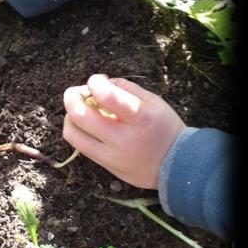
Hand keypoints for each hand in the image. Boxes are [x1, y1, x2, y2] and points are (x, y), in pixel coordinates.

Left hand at [63, 74, 185, 188]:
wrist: (178, 167)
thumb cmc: (165, 129)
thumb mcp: (155, 102)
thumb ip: (127, 88)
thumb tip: (102, 82)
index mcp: (140, 118)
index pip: (108, 96)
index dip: (95, 83)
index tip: (97, 80)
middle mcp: (123, 139)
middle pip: (80, 116)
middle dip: (71, 98)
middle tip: (76, 92)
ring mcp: (112, 156)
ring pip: (73, 135)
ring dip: (70, 117)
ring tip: (79, 110)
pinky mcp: (106, 167)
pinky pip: (81, 147)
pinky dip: (78, 131)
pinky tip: (87, 125)